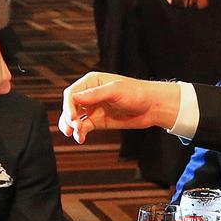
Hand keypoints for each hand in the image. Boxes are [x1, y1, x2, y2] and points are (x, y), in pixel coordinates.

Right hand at [59, 72, 181, 142]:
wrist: (153, 106)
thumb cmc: (137, 93)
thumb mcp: (116, 90)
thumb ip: (96, 94)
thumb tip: (75, 97)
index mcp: (91, 82)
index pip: (72, 93)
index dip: (68, 105)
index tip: (72, 117)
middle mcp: (90, 95)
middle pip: (70, 106)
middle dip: (68, 117)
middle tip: (73, 127)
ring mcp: (93, 109)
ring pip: (74, 118)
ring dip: (71, 126)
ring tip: (75, 134)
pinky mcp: (98, 121)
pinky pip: (84, 127)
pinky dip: (80, 133)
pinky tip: (80, 138)